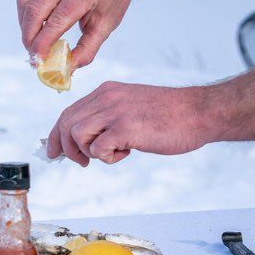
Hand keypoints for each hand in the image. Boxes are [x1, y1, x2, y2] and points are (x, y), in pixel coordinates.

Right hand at [17, 0, 137, 67]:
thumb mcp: (107, 25)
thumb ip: (88, 49)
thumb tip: (68, 70)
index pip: (56, 20)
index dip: (43, 43)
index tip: (38, 61)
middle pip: (35, 11)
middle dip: (29, 38)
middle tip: (34, 56)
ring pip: (26, 4)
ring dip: (25, 28)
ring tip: (34, 44)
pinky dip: (25, 18)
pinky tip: (35, 29)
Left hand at [46, 82, 206, 165]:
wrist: (200, 112)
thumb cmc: (170, 115)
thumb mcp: (130, 106)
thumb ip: (107, 116)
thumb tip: (83, 139)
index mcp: (106, 91)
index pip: (68, 112)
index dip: (56, 135)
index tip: (54, 152)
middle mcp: (107, 98)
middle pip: (66, 124)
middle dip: (67, 148)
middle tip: (83, 162)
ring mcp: (115, 112)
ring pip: (77, 135)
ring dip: (90, 152)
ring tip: (113, 152)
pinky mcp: (126, 128)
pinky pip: (98, 149)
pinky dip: (108, 158)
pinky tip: (127, 152)